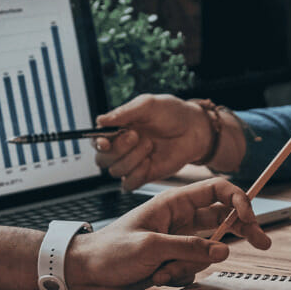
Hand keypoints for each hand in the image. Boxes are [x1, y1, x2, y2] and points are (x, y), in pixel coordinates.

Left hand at [64, 177, 271, 289]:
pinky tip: (155, 277)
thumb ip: (189, 247)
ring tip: (161, 270)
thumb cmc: (110, 251)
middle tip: (264, 243)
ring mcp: (177, 240)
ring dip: (189, 266)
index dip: (239, 199)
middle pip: (223, 218)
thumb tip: (223, 251)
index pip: (216, 190)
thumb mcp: (151, 246)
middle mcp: (178, 218)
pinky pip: (192, 269)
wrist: (86, 272)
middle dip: (242, 231)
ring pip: (208, 251)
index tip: (250, 218)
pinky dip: (177, 277)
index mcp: (173, 202)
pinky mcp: (172, 260)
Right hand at [93, 94, 214, 190]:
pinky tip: (149, 162)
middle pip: (101, 159)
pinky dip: (136, 175)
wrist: (194, 129)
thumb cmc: (171, 113)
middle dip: (118, 149)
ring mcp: (132, 163)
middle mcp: (121, 148)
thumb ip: (124, 112)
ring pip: (115, 171)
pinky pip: (128, 184)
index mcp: (117, 129)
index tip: (105, 142)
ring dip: (132, 158)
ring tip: (150, 144)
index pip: (96, 140)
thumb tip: (100, 120)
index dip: (97, 143)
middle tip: (136, 136)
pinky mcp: (143, 175)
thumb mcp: (148, 105)